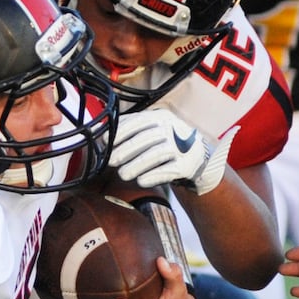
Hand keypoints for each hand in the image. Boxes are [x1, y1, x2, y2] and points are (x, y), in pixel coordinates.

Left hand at [108, 109, 231, 195]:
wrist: (200, 158)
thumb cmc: (167, 143)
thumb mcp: (153, 130)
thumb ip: (129, 130)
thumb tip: (99, 133)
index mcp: (161, 117)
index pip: (138, 121)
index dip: (120, 132)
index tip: (106, 142)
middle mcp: (173, 128)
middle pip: (146, 138)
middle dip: (126, 150)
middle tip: (111, 162)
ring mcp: (182, 146)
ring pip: (157, 154)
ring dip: (137, 165)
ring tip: (123, 174)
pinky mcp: (188, 164)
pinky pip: (169, 170)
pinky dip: (153, 176)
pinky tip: (141, 181)